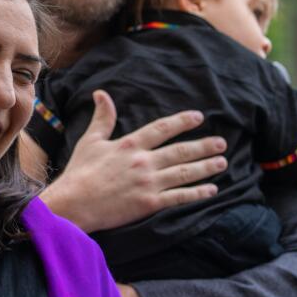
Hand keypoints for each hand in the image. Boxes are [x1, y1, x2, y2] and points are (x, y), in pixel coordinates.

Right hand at [42, 90, 226, 231]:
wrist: (74, 203)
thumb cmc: (80, 172)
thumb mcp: (91, 141)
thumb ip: (102, 118)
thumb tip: (101, 94)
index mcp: (130, 144)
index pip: (162, 129)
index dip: (182, 122)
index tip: (198, 117)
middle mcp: (143, 161)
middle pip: (180, 151)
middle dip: (203, 146)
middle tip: (221, 143)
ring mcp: (148, 183)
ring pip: (184, 173)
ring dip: (205, 167)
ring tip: (222, 162)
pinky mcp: (149, 203)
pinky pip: (179, 197)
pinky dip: (197, 193)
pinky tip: (212, 190)